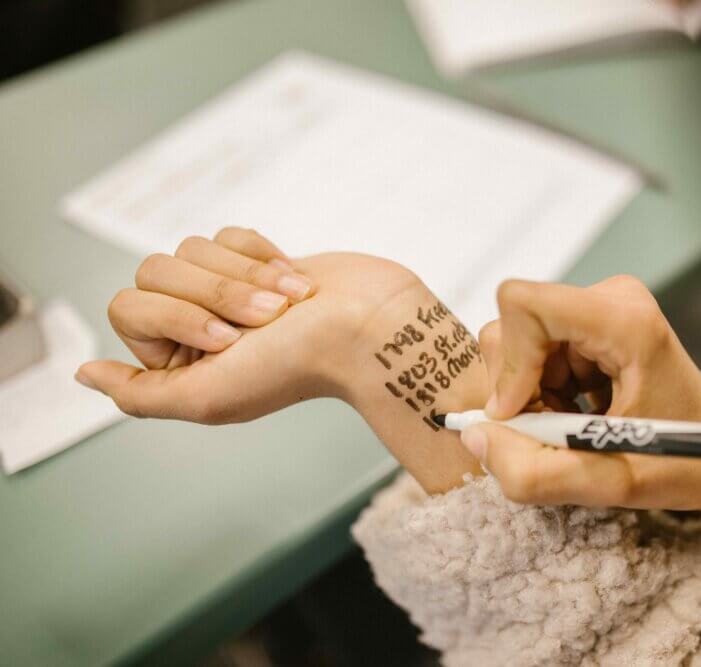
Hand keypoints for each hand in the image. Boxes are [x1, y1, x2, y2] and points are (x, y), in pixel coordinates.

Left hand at [76, 228, 426, 422]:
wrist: (368, 328)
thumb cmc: (295, 366)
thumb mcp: (206, 398)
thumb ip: (138, 395)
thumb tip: (84, 375)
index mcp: (179, 361)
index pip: (129, 307)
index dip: (176, 316)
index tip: (230, 340)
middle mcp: (197, 325)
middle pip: (155, 270)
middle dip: (215, 292)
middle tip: (264, 321)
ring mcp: (228, 289)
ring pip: (193, 247)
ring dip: (247, 275)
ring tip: (288, 304)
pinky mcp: (258, 259)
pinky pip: (229, 232)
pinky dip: (264, 254)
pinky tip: (296, 283)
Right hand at [462, 276, 700, 513]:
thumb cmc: (683, 463)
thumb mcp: (608, 483)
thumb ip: (532, 471)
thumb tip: (474, 435)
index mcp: (625, 321)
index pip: (525, 304)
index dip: (510, 364)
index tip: (522, 412)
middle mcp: (611, 299)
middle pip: (513, 328)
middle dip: (519, 390)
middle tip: (557, 431)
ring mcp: (602, 307)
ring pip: (517, 344)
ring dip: (531, 397)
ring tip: (574, 426)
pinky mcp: (592, 321)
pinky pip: (534, 352)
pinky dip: (543, 393)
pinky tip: (579, 415)